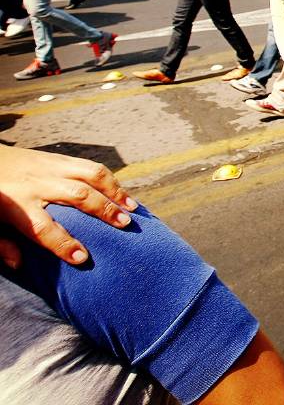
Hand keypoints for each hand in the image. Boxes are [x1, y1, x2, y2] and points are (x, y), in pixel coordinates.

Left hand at [0, 146, 136, 268]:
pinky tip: (120, 192)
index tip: (82, 258)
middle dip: (104, 210)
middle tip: (125, 225)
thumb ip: (1, 245)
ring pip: (89, 174)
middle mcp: (38, 183)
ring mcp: (50, 167)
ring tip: (132, 207)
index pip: (44, 228)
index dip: (65, 244)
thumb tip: (19, 264)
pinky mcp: (58, 158)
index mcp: (18, 205)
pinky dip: (109, 179)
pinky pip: (89, 165)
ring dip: (115, 191)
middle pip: (78, 195)